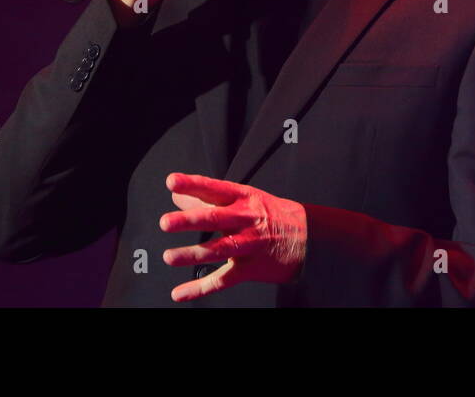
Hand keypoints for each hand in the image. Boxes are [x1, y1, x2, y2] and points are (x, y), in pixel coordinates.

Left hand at [159, 173, 306, 301]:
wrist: (308, 238)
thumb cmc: (270, 214)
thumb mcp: (245, 198)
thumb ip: (209, 198)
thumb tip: (177, 196)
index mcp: (244, 197)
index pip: (214, 188)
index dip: (193, 184)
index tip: (172, 181)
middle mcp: (246, 219)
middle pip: (215, 218)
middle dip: (189, 220)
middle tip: (166, 222)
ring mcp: (249, 245)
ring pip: (217, 249)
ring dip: (191, 254)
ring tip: (169, 257)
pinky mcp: (250, 268)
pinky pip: (222, 280)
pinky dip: (200, 288)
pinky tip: (180, 293)